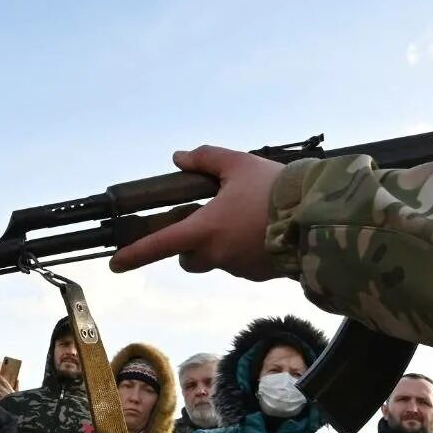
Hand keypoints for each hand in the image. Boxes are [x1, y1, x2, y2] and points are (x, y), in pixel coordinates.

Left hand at [107, 148, 284, 278]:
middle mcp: (217, 255)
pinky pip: (243, 263)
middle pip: (189, 257)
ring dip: (223, 244)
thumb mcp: (238, 164)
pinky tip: (265, 231)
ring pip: (218, 259)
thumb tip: (179, 158)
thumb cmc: (274, 189)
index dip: (135, 255)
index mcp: (205, 230)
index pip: (160, 245)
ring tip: (248, 218)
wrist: (318, 217)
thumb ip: (206, 159)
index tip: (115, 264)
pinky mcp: (260, 275)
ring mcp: (239, 268)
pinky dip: (246, 250)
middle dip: (191, 244)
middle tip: (209, 219)